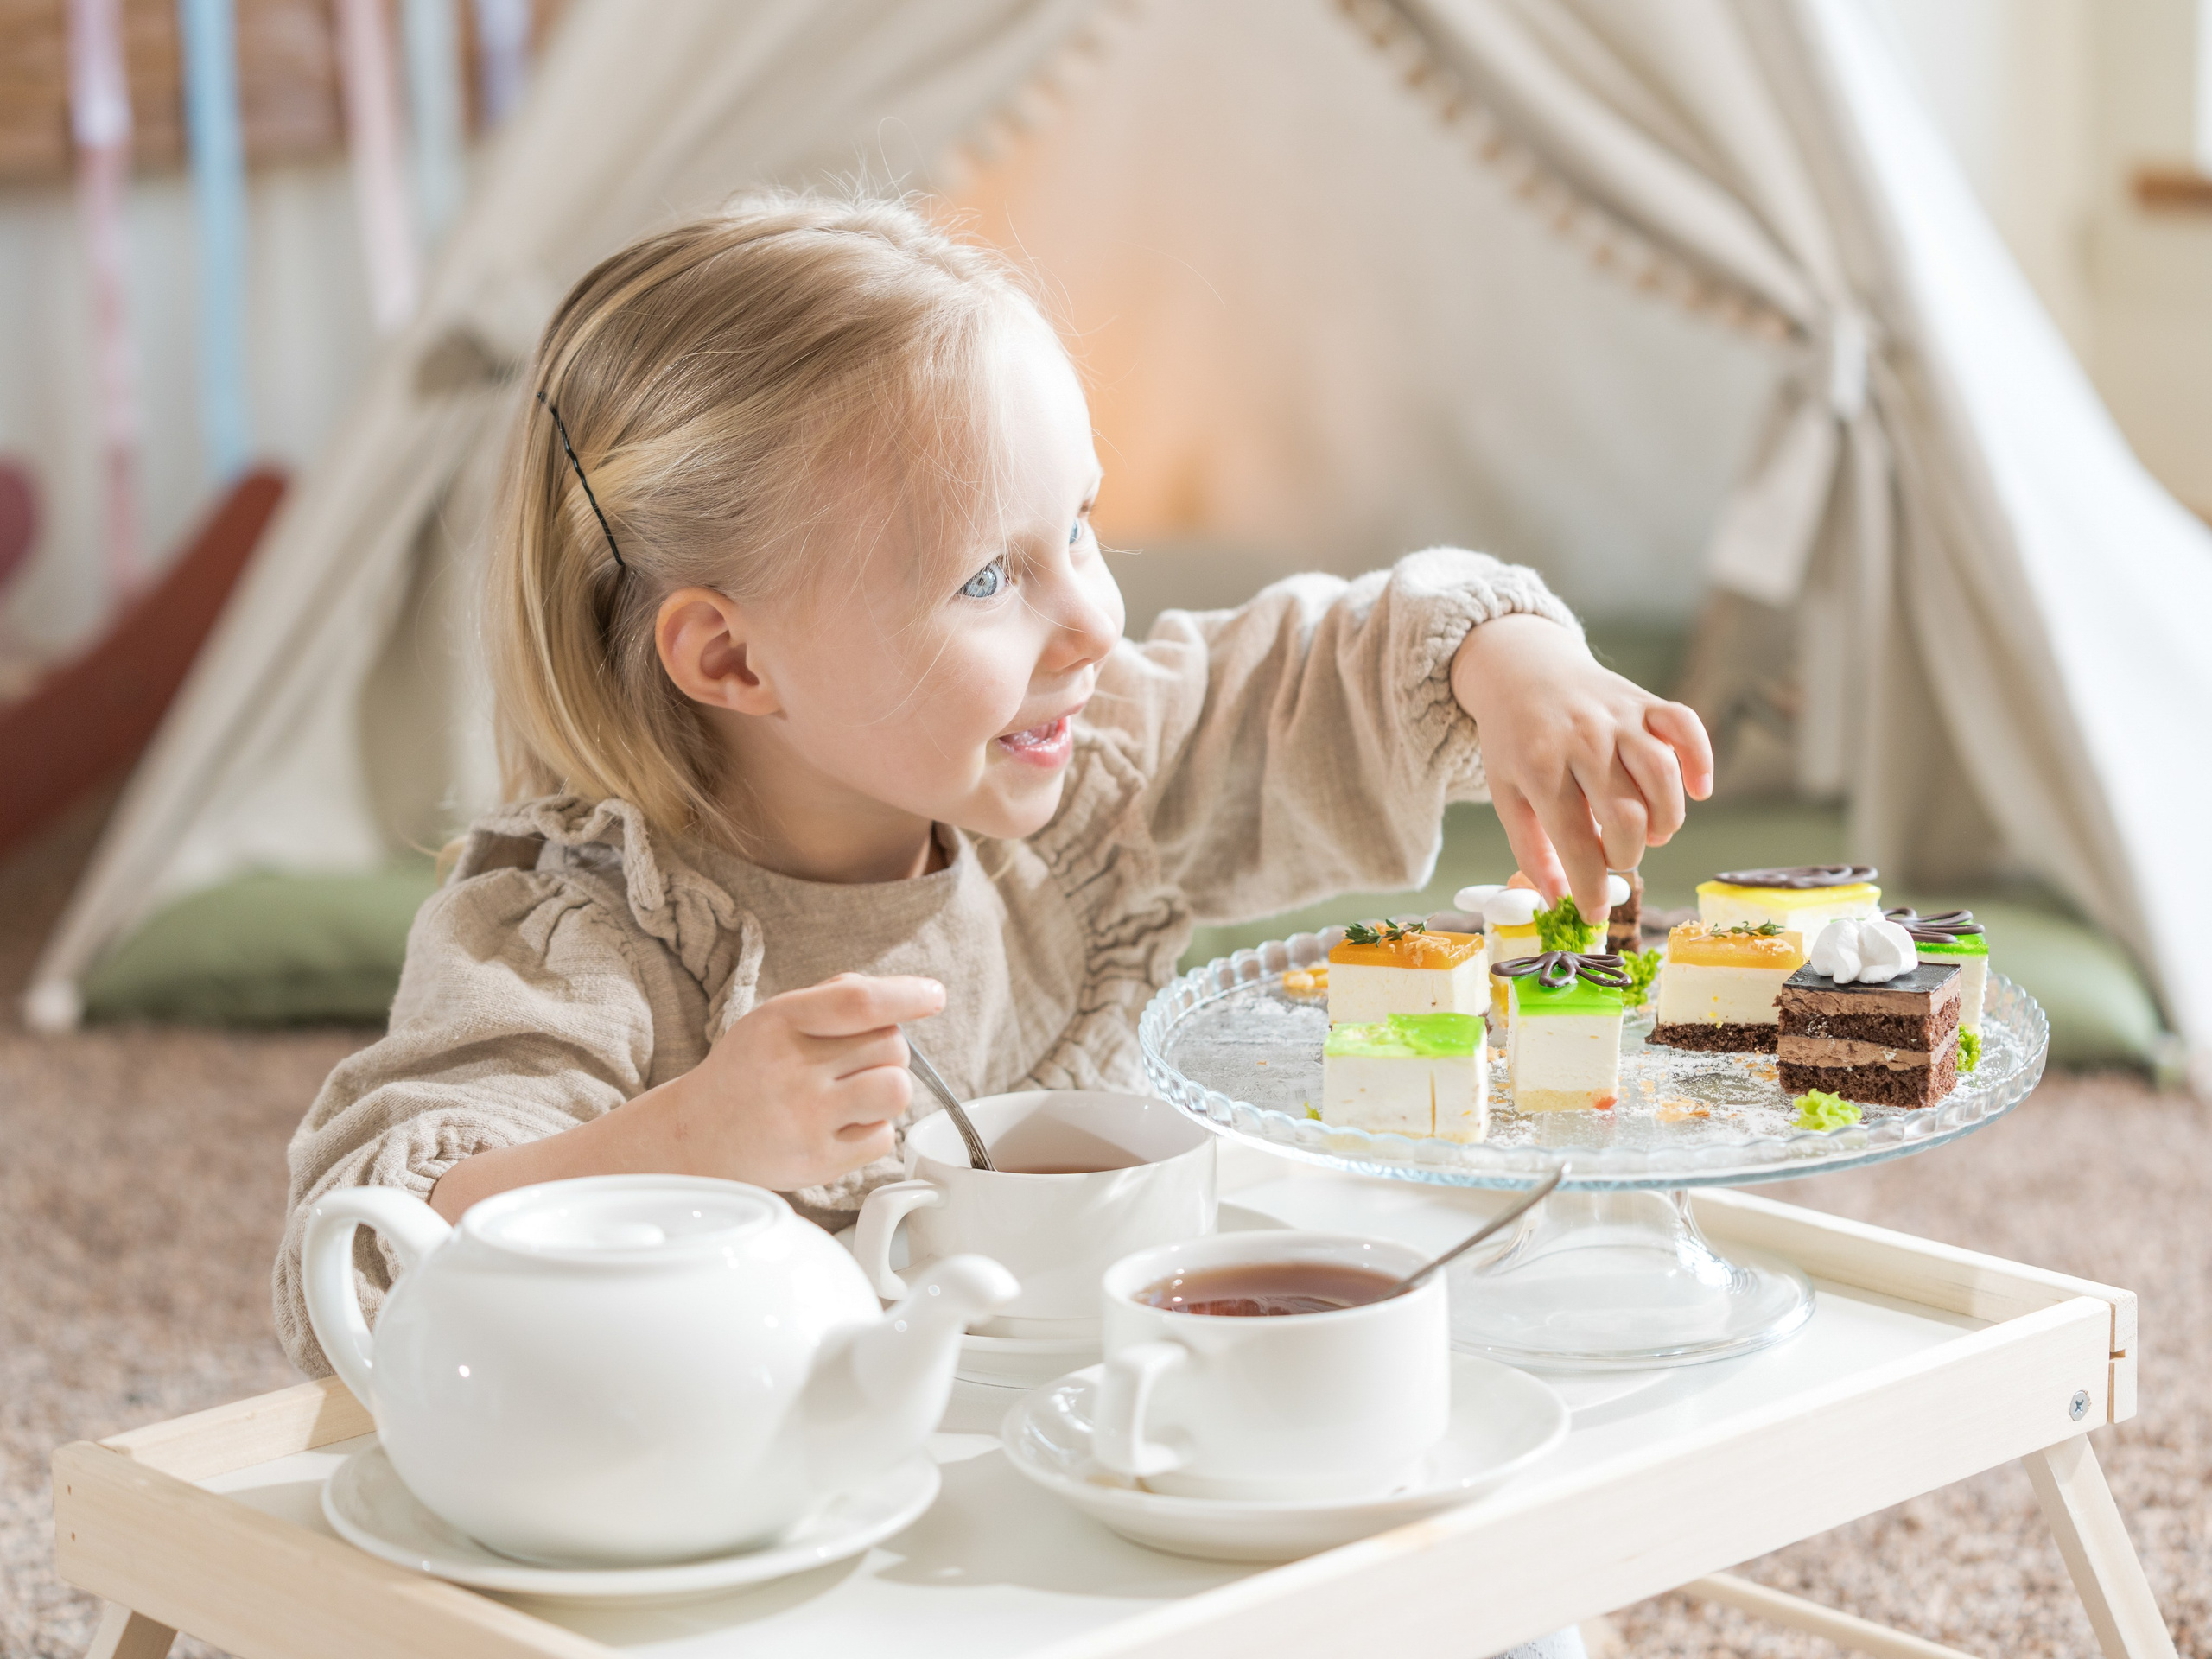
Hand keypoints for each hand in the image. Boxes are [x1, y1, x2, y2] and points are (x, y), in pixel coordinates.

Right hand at [664, 973, 941, 1191]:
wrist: (698, 1135)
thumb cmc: (750, 1070)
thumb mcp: (773, 1019)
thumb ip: (832, 999)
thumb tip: (903, 996)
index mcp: (780, 1021)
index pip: (859, 1002)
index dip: (906, 996)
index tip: (933, 996)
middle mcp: (791, 1070)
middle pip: (891, 1045)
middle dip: (887, 1051)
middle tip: (853, 1064)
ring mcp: (806, 1119)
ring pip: (896, 1090)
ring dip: (888, 1088)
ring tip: (857, 1093)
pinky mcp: (818, 1162)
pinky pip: (884, 1137)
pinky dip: (873, 1130)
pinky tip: (841, 1126)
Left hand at [1450, 615, 1711, 924]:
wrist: (1522, 668)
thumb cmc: (1514, 740)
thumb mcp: (1506, 793)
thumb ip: (1530, 849)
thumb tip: (1557, 903)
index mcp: (1540, 768)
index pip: (1574, 841)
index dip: (1590, 887)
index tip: (1594, 916)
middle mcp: (1582, 740)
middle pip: (1626, 814)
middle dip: (1627, 854)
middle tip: (1617, 857)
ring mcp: (1618, 718)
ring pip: (1662, 775)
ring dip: (1666, 818)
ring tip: (1652, 832)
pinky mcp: (1645, 702)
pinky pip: (1685, 726)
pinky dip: (1700, 760)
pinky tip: (1697, 789)